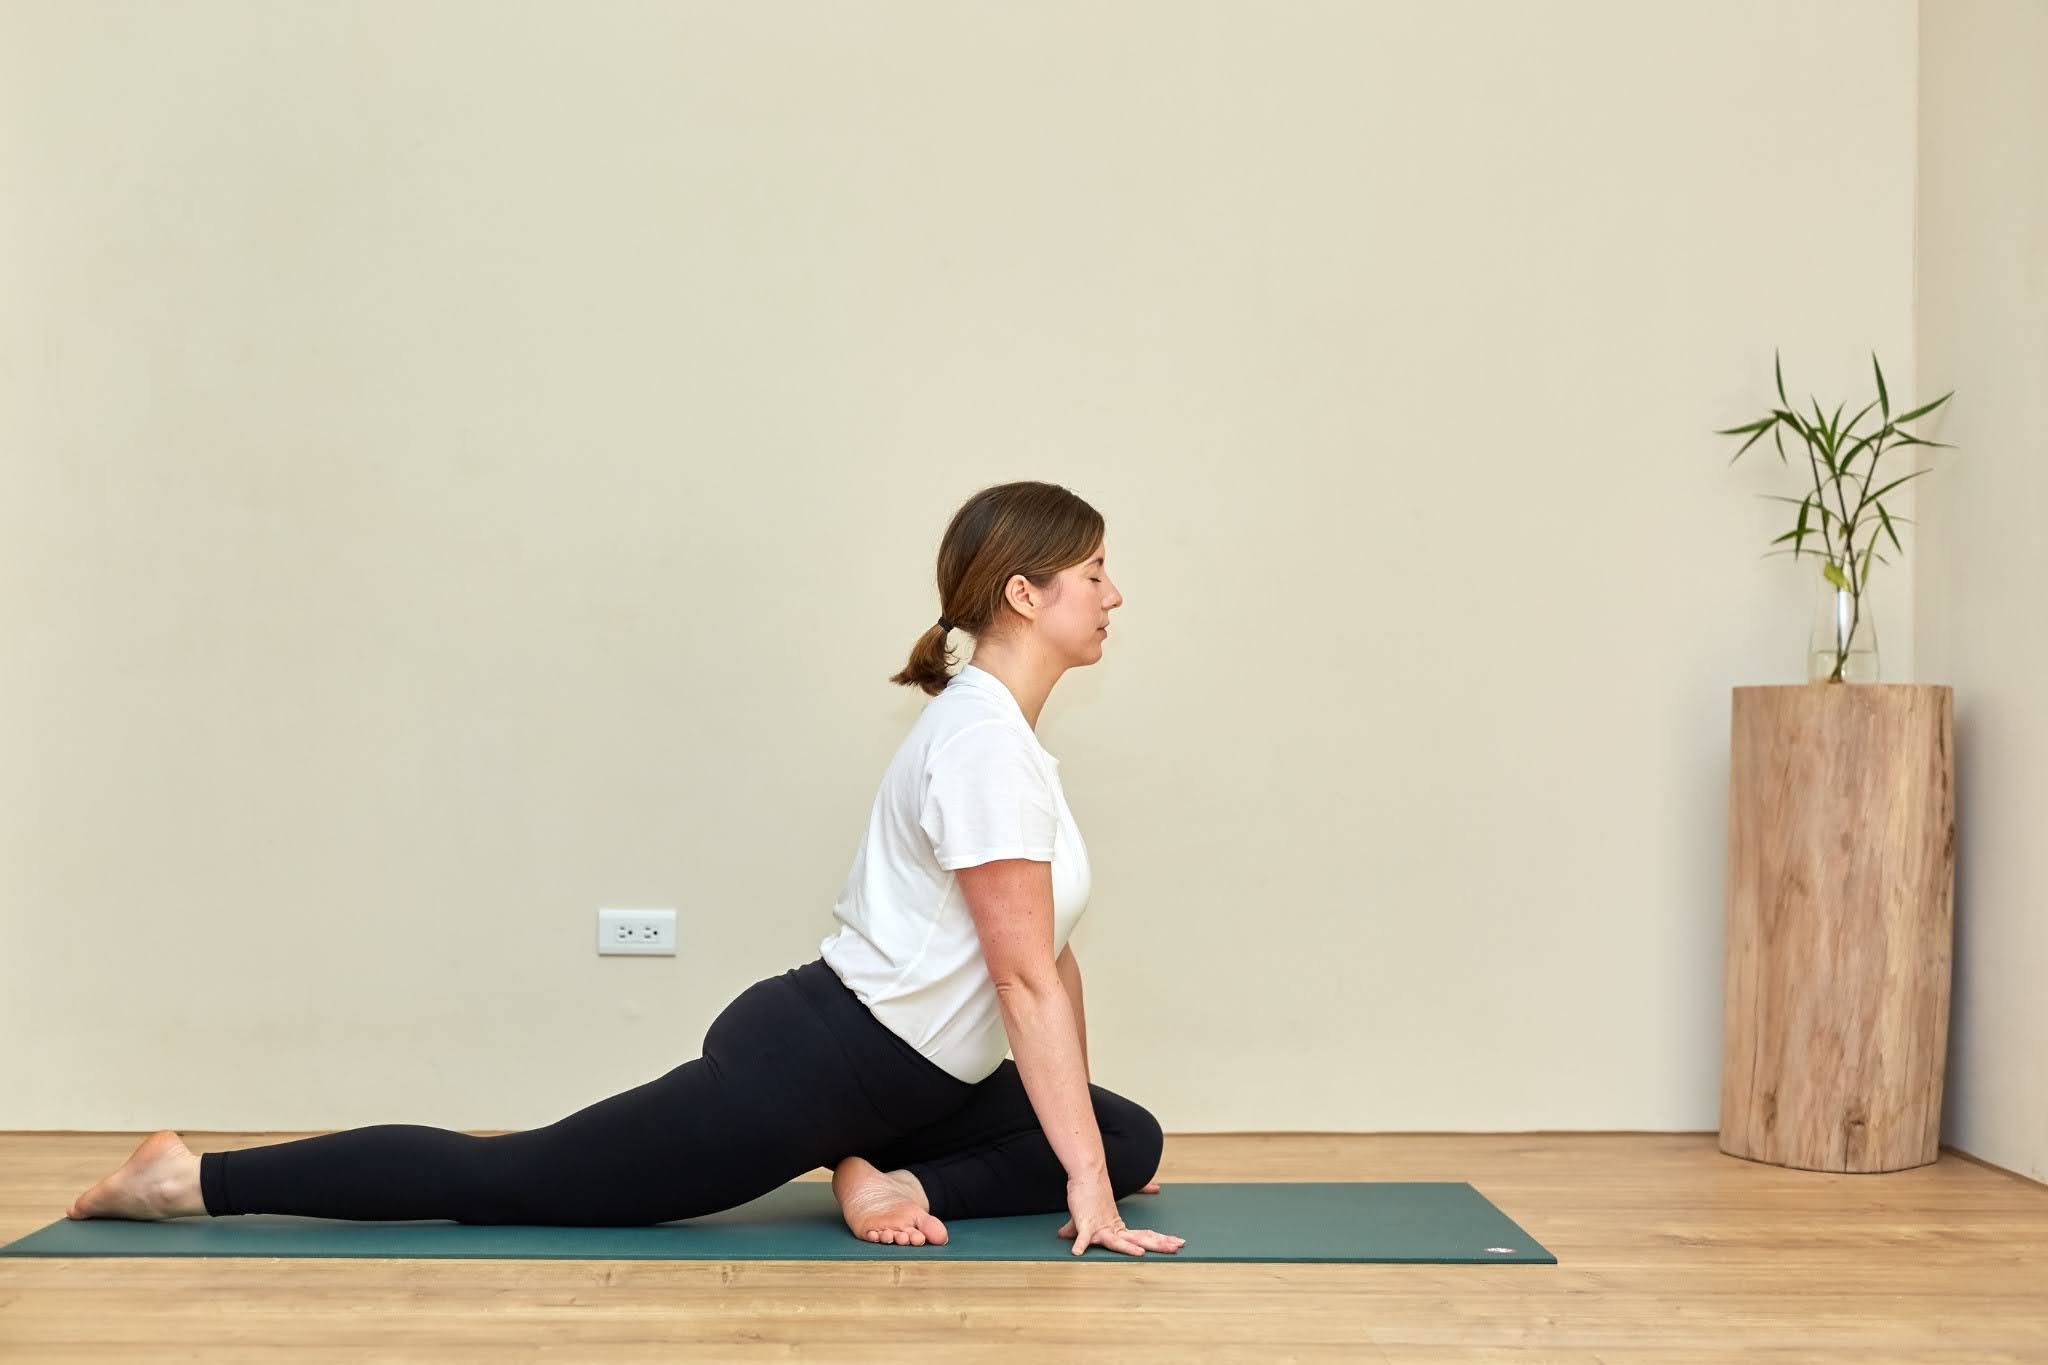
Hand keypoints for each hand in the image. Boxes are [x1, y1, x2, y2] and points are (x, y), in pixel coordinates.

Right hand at [1057, 1171, 1184, 1256]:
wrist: (1086, 1175)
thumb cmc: (1089, 1197)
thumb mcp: (1089, 1217)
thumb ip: (1080, 1230)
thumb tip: (1064, 1234)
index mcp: (1119, 1227)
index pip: (1144, 1235)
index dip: (1160, 1240)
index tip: (1177, 1243)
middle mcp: (1114, 1228)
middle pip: (1140, 1239)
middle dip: (1158, 1244)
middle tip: (1178, 1246)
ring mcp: (1100, 1226)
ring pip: (1116, 1241)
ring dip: (1128, 1248)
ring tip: (1140, 1253)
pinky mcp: (1085, 1223)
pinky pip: (1082, 1236)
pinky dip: (1080, 1243)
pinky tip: (1077, 1252)